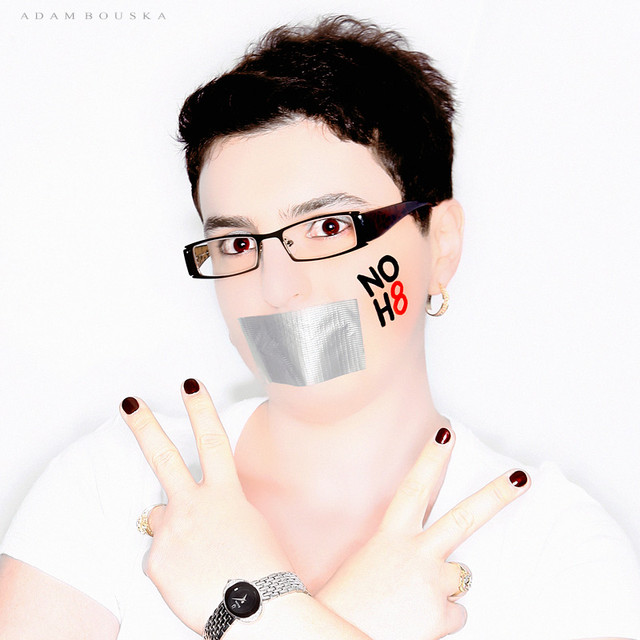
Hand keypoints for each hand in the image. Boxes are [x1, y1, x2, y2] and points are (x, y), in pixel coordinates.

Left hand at [120, 380, 291, 634]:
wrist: (256, 610)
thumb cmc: (262, 567)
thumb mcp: (247, 523)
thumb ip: (217, 506)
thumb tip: (192, 508)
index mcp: (225, 494)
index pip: (211, 440)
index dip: (200, 408)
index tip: (189, 383)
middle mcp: (195, 506)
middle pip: (164, 458)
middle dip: (144, 426)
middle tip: (127, 402)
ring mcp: (173, 532)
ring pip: (160, 519)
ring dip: (173, 531)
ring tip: (198, 557)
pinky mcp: (156, 561)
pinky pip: (158, 555)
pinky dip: (171, 564)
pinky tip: (191, 578)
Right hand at [316, 428, 529, 639]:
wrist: (334, 636)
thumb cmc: (347, 601)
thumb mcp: (368, 562)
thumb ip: (399, 551)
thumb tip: (426, 556)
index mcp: (390, 536)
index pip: (414, 487)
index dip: (432, 457)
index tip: (447, 432)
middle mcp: (415, 554)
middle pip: (463, 518)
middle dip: (495, 495)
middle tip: (520, 477)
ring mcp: (431, 583)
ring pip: (461, 576)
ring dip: (443, 587)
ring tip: (411, 602)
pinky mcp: (440, 614)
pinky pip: (455, 612)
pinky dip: (440, 618)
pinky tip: (416, 622)